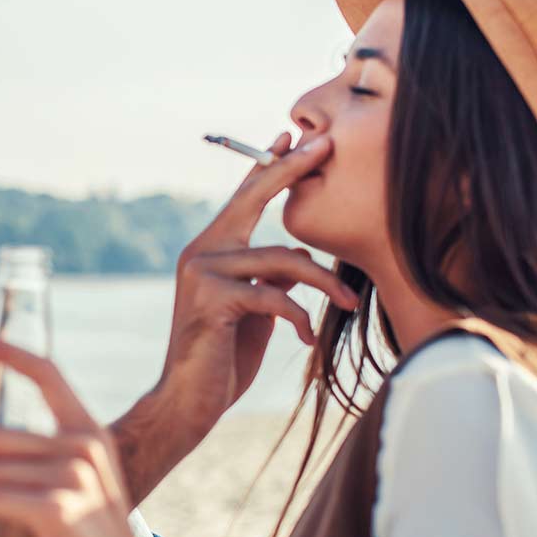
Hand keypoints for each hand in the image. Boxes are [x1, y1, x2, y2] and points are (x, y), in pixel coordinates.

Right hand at [143, 133, 359, 453]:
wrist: (188, 402)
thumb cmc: (223, 357)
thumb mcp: (254, 308)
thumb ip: (270, 275)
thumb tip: (301, 258)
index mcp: (210, 249)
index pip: (244, 196)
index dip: (270, 164)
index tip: (293, 134)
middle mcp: (200, 251)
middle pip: (253, 198)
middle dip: (292, 170)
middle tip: (326, 146)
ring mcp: (202, 273)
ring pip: (281, 258)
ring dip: (324, 282)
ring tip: (349, 302)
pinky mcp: (211, 301)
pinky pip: (273, 294)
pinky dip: (298, 315)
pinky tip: (303, 337)